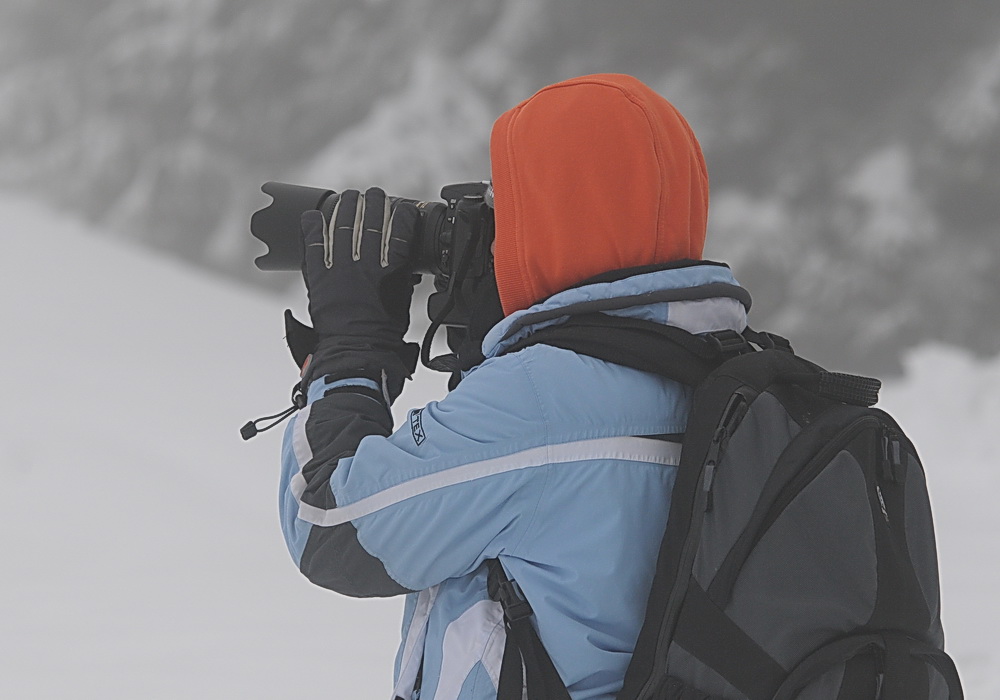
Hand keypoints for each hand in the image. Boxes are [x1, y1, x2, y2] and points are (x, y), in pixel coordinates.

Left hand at [288, 187, 419, 399]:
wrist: (355, 351)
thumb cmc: (382, 334)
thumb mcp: (402, 301)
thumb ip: (400, 276)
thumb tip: (400, 262)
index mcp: (390, 269)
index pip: (400, 230)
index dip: (403, 215)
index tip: (404, 209)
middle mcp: (364, 263)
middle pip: (371, 221)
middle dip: (375, 203)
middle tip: (376, 195)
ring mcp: (339, 267)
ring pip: (343, 225)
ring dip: (348, 207)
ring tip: (351, 197)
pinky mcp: (318, 275)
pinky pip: (313, 244)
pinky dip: (312, 228)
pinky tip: (313, 217)